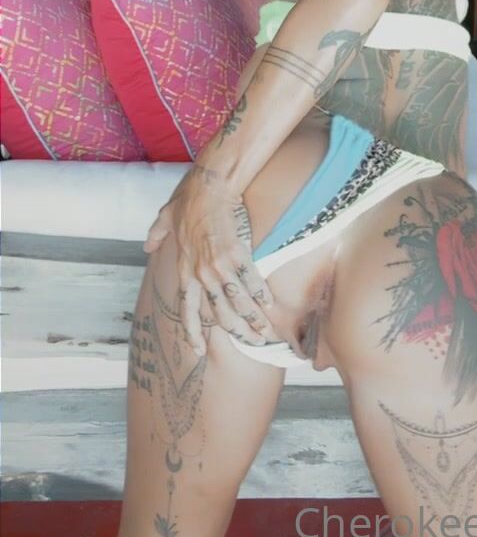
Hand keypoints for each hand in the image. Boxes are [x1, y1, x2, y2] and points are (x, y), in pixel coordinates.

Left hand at [144, 166, 280, 355]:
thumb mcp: (165, 217)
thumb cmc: (189, 199)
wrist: (209, 186)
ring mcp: (218, 265)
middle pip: (218, 313)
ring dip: (253, 319)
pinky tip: (269, 304)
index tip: (199, 350)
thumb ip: (157, 234)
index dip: (193, 333)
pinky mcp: (237, 253)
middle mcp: (200, 273)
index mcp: (185, 269)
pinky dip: (261, 294)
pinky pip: (251, 281)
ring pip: (237, 302)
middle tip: (250, 341)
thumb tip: (147, 245)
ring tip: (265, 331)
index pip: (187, 310)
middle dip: (236, 331)